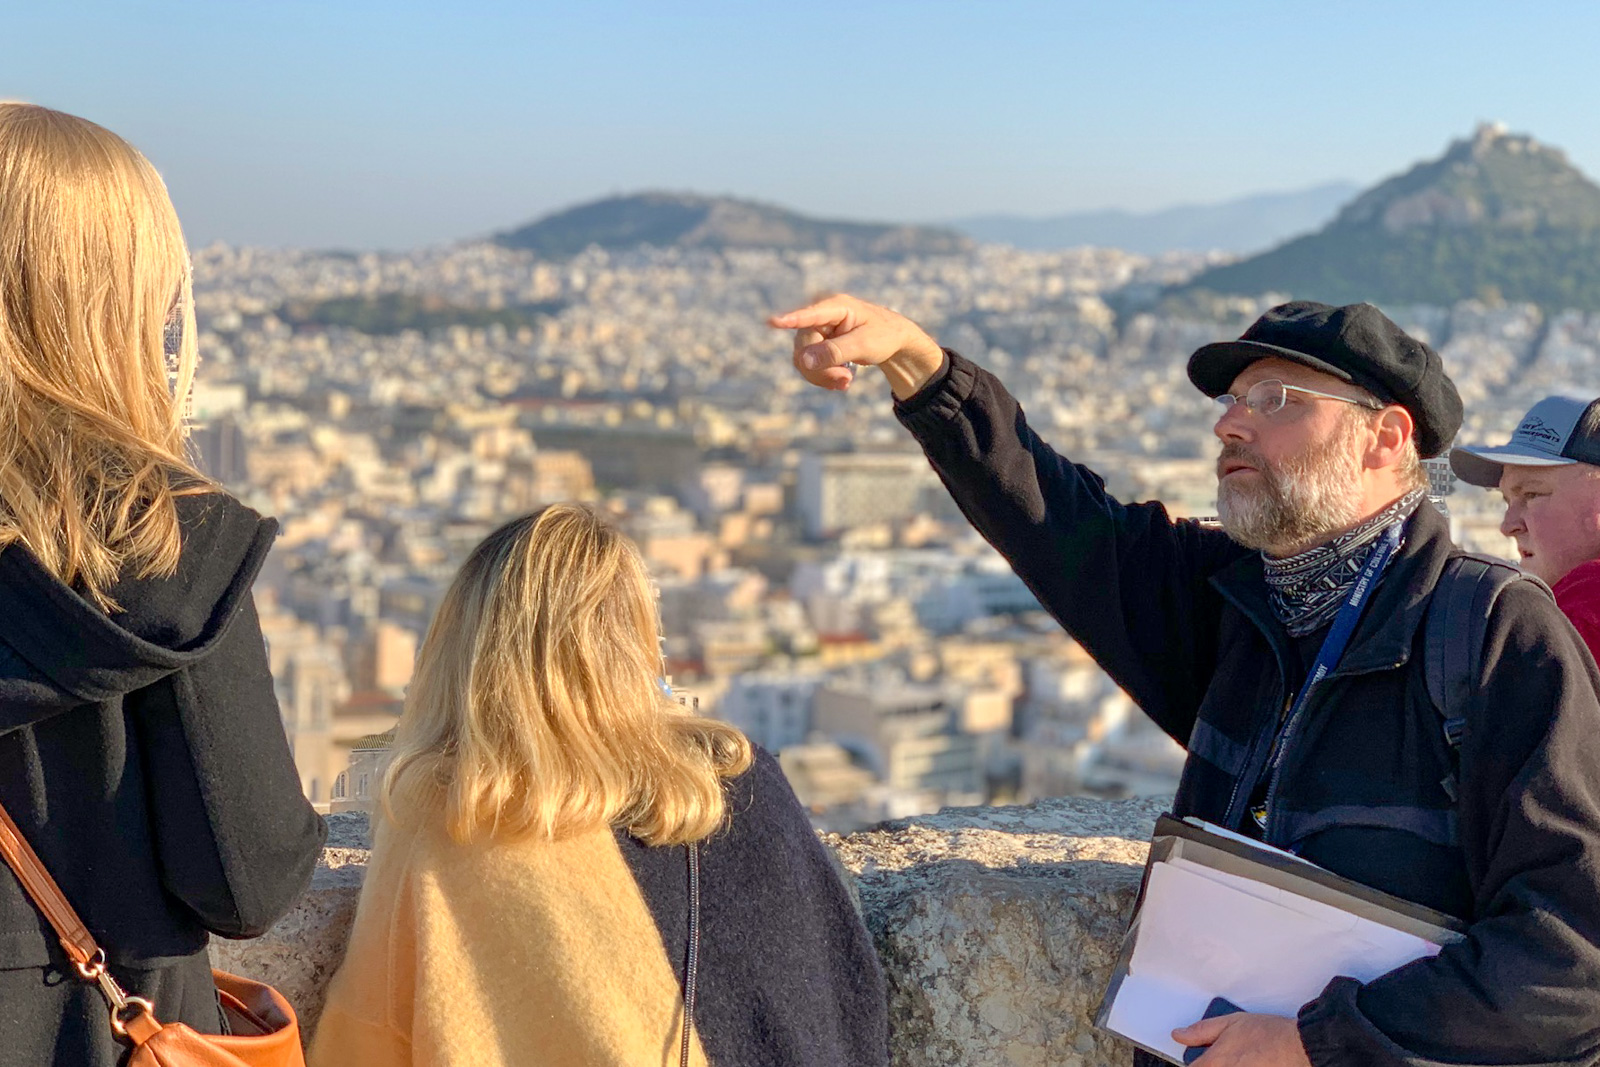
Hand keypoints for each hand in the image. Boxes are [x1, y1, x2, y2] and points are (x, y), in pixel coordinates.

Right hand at [767, 293, 944, 398]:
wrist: (892, 341)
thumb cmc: (883, 335)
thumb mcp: (864, 345)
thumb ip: (835, 352)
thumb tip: (803, 360)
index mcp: (836, 306)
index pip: (809, 315)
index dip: (790, 320)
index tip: (771, 322)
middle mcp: (820, 316)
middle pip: (804, 347)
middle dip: (822, 369)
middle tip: (846, 380)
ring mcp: (816, 331)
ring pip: (802, 360)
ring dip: (822, 376)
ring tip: (846, 381)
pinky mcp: (816, 345)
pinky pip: (808, 366)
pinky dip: (823, 377)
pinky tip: (841, 381)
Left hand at [1173, 1012, 1311, 1066]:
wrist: (1298, 1047)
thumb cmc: (1268, 1035)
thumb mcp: (1230, 1022)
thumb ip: (1201, 1031)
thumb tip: (1180, 1035)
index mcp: (1214, 1063)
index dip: (1196, 1062)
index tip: (1201, 1058)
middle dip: (1213, 1064)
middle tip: (1229, 1055)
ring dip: (1229, 1065)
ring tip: (1243, 1058)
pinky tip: (1253, 1062)